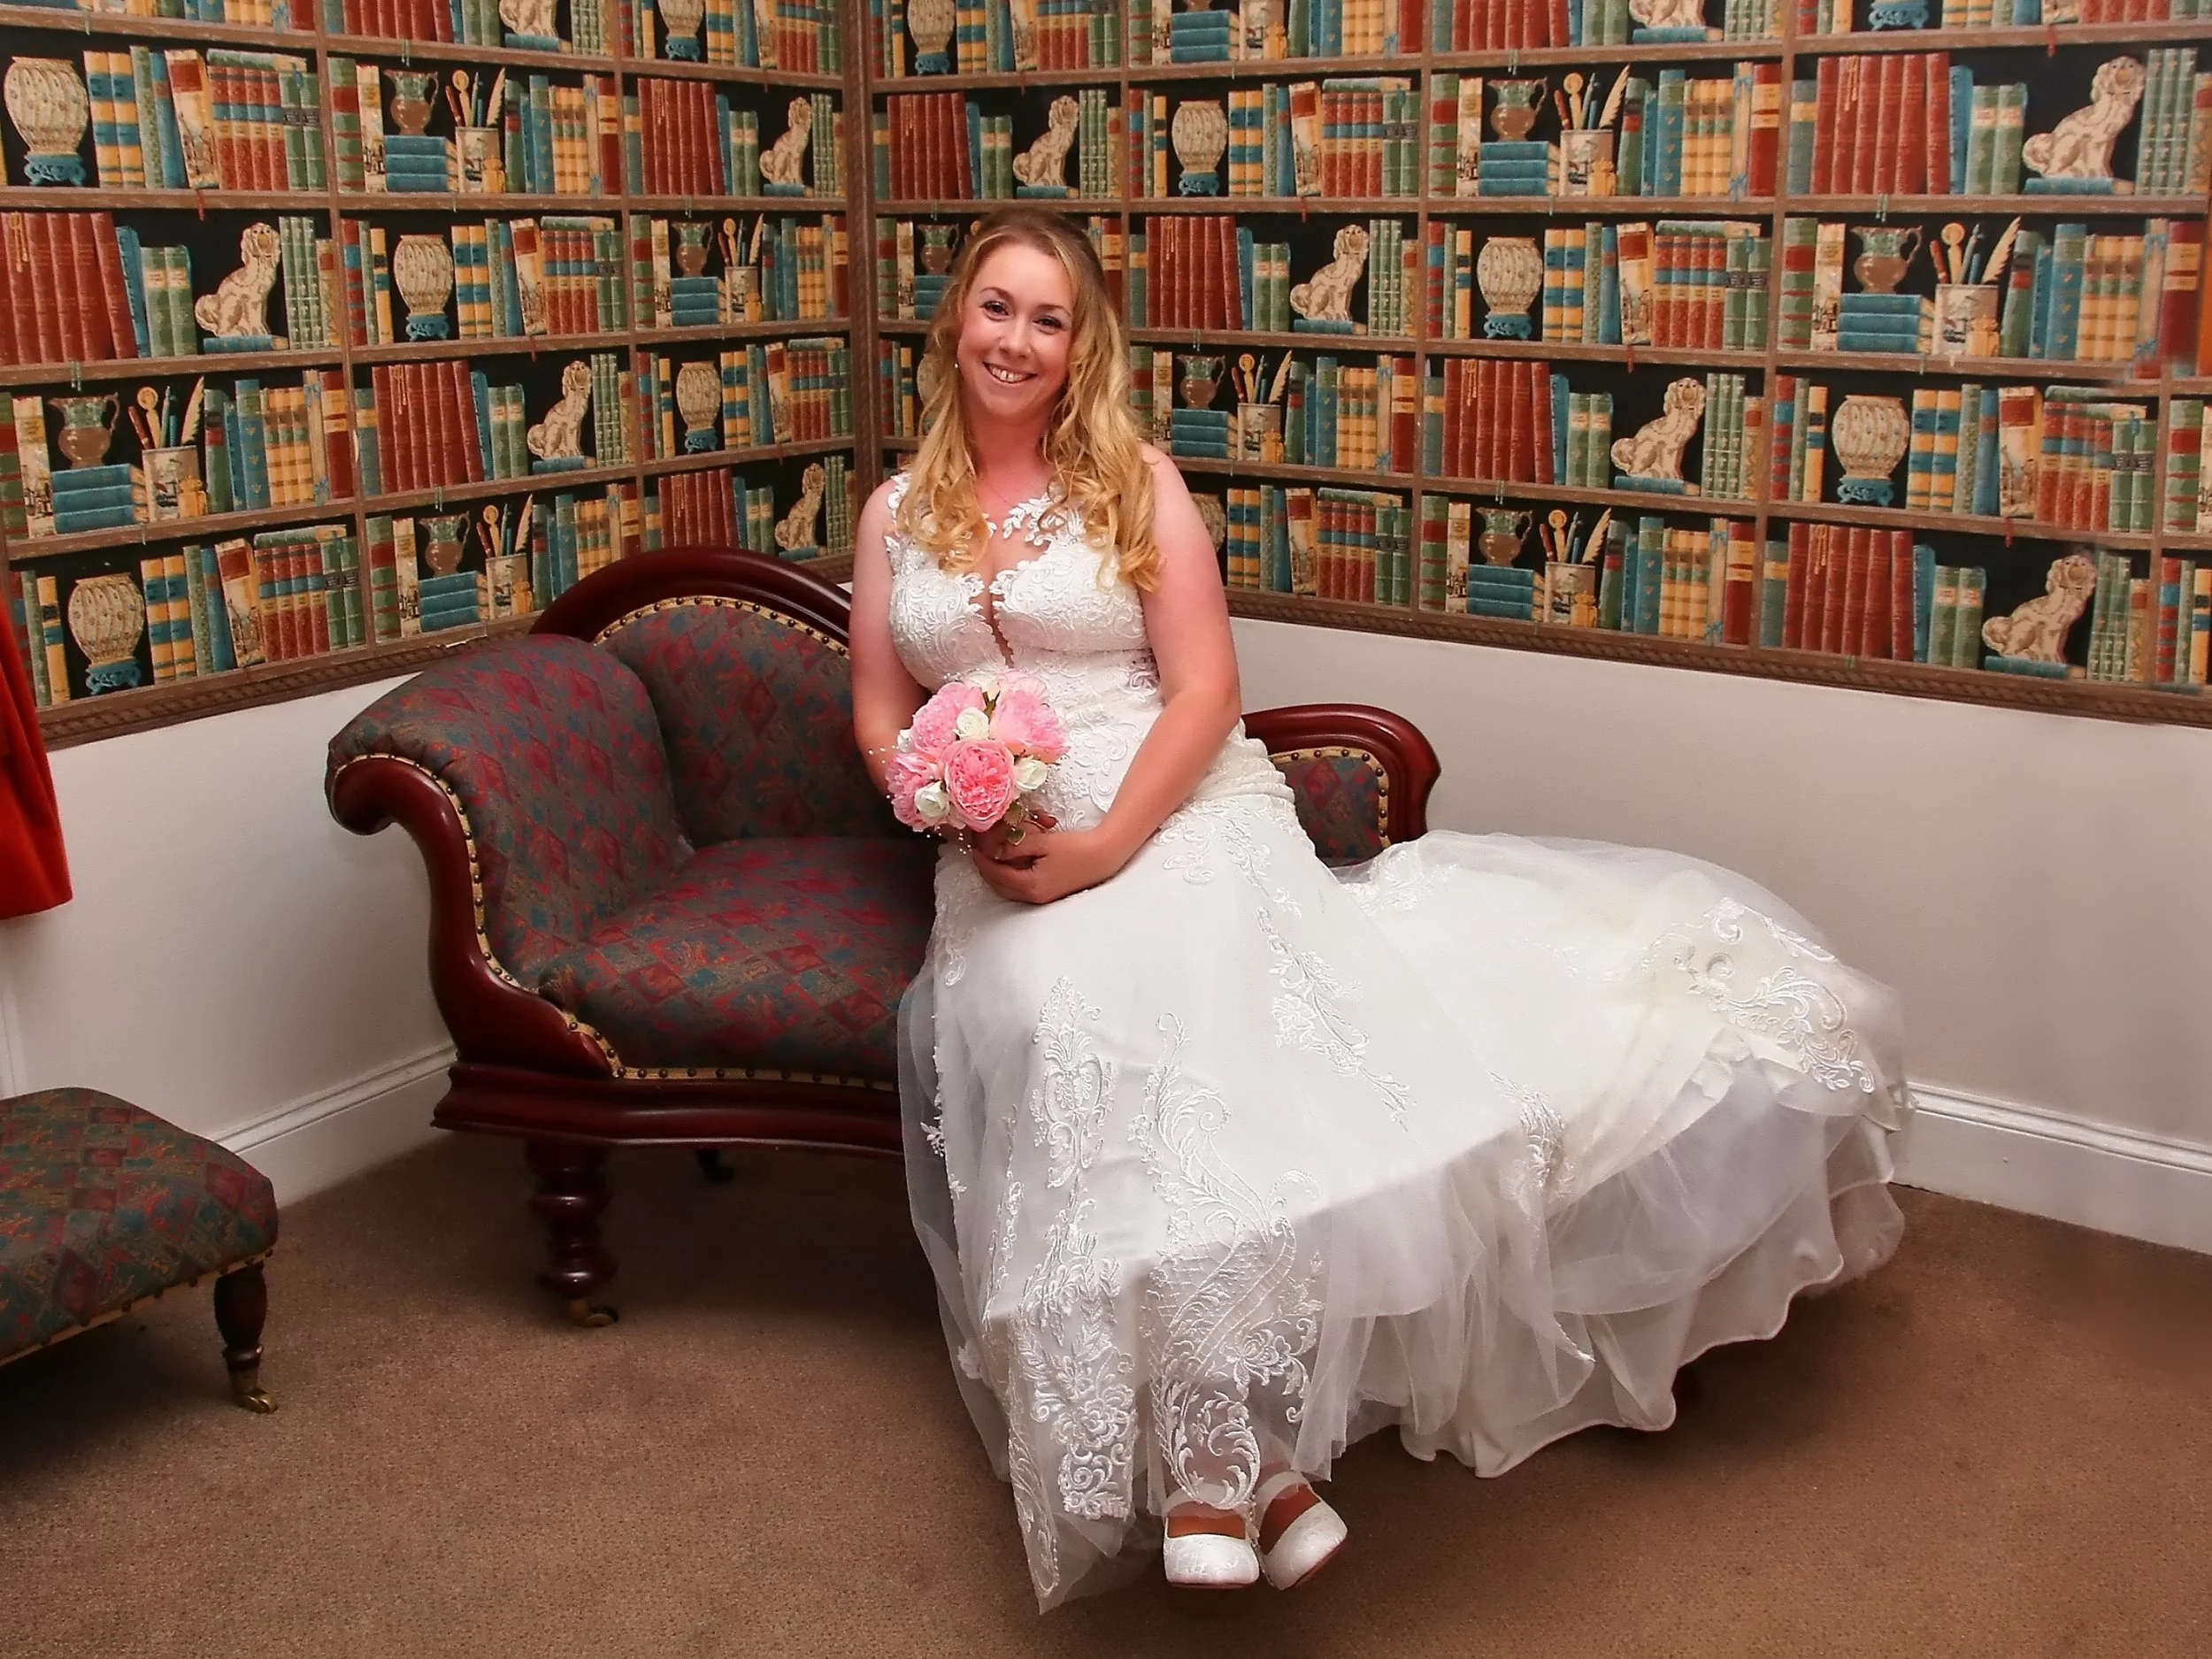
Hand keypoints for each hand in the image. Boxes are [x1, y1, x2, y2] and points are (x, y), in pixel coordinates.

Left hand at [968, 824, 1136, 904]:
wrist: (1103, 856)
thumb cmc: (1076, 847)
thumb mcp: (1042, 843)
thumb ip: (1016, 848)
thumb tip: (995, 851)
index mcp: (1031, 885)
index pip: (997, 875)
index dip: (983, 862)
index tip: (974, 849)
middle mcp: (1034, 896)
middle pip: (1000, 887)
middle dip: (987, 871)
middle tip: (979, 855)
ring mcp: (1042, 898)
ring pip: (1010, 890)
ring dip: (998, 876)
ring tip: (992, 859)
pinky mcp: (1049, 894)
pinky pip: (1022, 889)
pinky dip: (1011, 878)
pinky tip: (1011, 865)